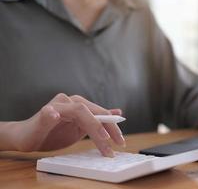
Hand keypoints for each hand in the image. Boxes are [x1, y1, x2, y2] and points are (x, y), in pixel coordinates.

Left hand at [9, 93, 124, 156]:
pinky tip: (117, 114)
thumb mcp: (35, 129)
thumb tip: (52, 112)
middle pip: (95, 112)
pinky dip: (108, 117)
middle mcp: (72, 103)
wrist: (28, 135)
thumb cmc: (30, 134)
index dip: (95, 124)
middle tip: (119, 142)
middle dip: (109, 127)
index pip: (83, 111)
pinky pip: (96, 116)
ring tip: (120, 140)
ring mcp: (78, 109)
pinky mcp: (81, 117)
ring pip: (99, 116)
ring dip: (111, 127)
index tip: (104, 139)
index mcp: (63, 104)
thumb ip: (45, 119)